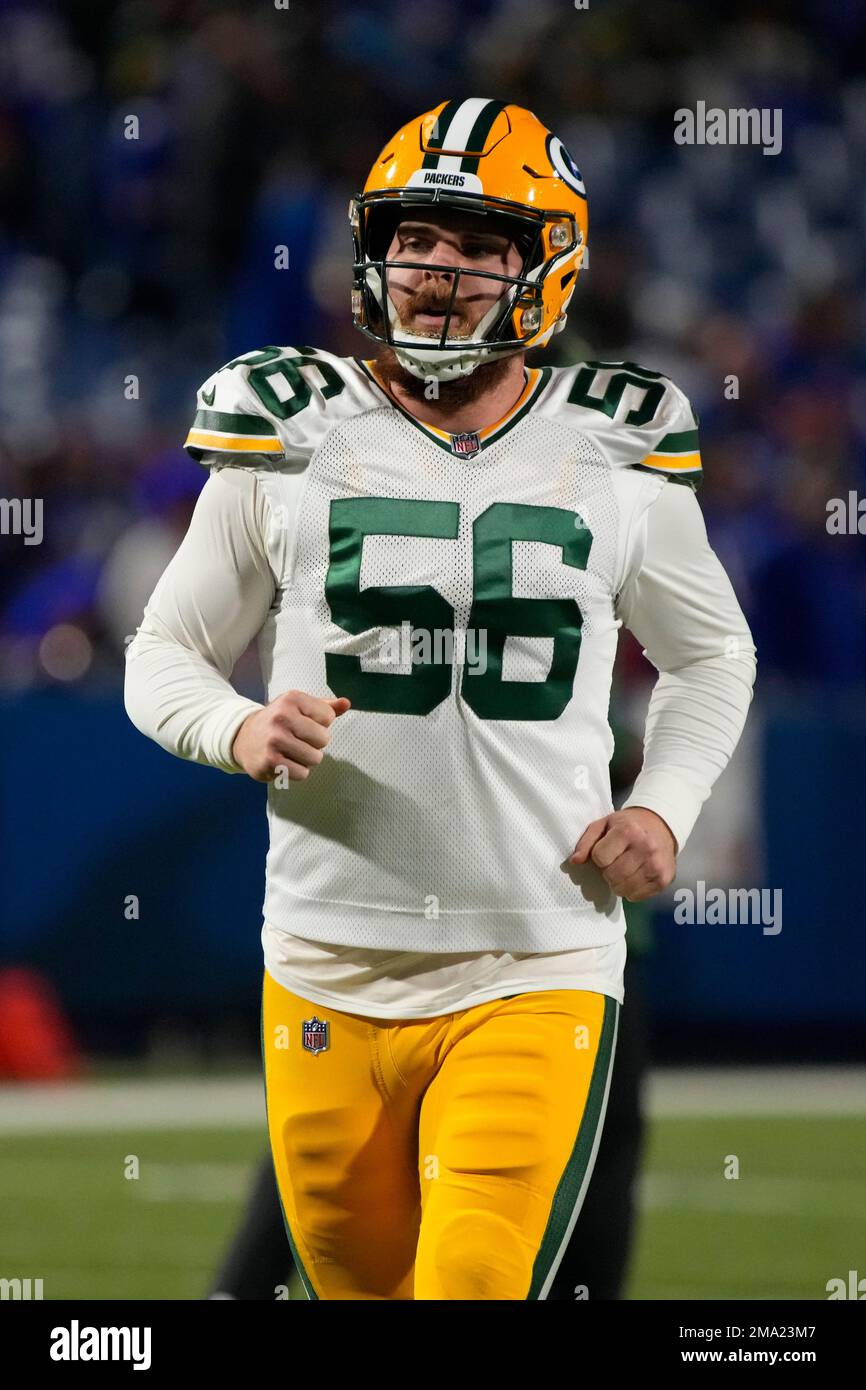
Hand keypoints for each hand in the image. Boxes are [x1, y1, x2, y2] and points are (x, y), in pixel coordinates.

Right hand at [232, 690, 350, 782]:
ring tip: (291, 752)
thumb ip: (325, 706)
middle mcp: (282, 717)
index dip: (319, 724)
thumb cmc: (279, 722)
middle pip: (324, 739)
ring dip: (306, 759)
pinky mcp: (270, 761)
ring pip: (315, 758)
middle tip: (297, 740)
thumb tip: (346, 703)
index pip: (328, 717)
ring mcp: (275, 740)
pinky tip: (284, 762)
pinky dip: (297, 771)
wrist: (243, 737)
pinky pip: (302, 773)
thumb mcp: (299, 708)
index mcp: (292, 699)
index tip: (303, 724)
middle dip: (315, 744)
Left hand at [569, 807, 676, 901]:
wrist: (660, 826)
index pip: (600, 858)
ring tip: (623, 870)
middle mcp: (646, 848)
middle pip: (612, 876)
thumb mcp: (603, 825)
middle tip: (614, 863)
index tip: (605, 852)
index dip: (598, 857)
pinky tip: (635, 876)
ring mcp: (657, 866)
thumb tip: (575, 861)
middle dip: (607, 872)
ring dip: (617, 884)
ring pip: (623, 889)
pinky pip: (636, 897)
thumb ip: (586, 842)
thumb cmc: (627, 825)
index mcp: (629, 831)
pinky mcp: (664, 880)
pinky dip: (630, 890)